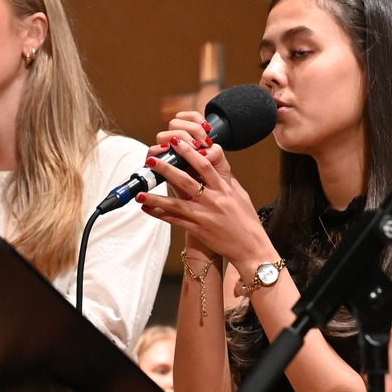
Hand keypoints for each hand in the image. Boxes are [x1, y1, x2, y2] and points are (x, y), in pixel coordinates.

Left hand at [135, 133, 272, 270]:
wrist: (251, 249)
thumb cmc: (248, 223)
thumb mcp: (241, 197)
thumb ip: (228, 183)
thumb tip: (218, 171)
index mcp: (224, 190)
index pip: (205, 166)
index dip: (189, 152)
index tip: (176, 143)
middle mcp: (213, 201)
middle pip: (186, 181)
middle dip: (167, 169)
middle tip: (152, 160)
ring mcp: (204, 216)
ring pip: (176, 204)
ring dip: (156, 198)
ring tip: (140, 193)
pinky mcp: (198, 230)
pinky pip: (175, 221)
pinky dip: (160, 215)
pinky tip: (147, 209)